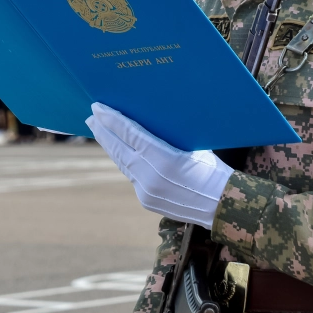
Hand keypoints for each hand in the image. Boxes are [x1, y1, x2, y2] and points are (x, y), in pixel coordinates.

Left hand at [85, 103, 232, 229]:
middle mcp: (150, 176)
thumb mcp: (192, 145)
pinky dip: (125, 162)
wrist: (222, 204)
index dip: (111, 119)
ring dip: (111, 146)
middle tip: (91, 117)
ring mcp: (146, 191)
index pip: (129, 133)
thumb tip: (146, 119)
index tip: (98, 107)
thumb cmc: (212, 169)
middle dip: (103, 131)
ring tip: (99, 131)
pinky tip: (120, 152)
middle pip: (119, 149)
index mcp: (163, 158)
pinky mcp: (146, 200)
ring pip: (122, 163)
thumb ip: (166, 136)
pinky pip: (132, 176)